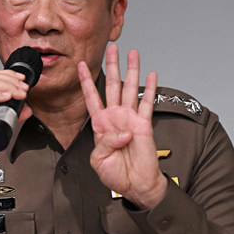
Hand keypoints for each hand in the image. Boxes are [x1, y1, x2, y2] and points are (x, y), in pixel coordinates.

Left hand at [78, 44, 167, 209]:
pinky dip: (150, 89)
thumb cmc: (116, 174)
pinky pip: (147, 103)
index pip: (91, 97)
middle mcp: (115, 117)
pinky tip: (151, 75)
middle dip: (112, 65)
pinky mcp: (144, 124)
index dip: (86, 81)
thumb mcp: (99, 160)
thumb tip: (124, 131)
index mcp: (100, 124)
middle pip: (112, 85)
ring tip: (132, 53)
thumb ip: (106, 143)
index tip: (82, 65)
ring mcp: (130, 119)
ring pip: (130, 88)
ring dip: (131, 70)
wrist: (135, 184)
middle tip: (112, 48)